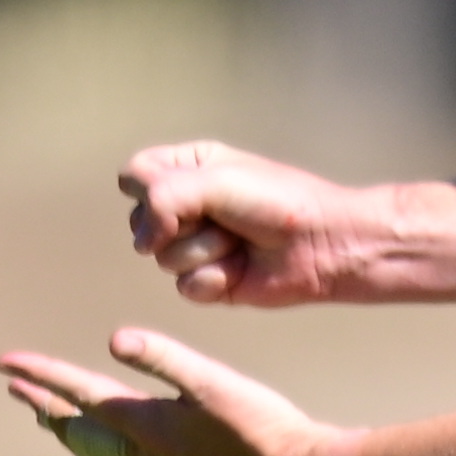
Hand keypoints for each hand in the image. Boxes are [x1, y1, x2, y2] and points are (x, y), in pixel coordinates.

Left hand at [0, 329, 336, 455]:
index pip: (80, 393)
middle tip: (19, 391)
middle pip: (83, 431)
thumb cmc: (262, 425)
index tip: (5, 365)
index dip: (42, 376)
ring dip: (76, 441)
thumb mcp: (212, 380)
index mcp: (146, 424)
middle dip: (48, 407)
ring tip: (54, 429)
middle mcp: (148, 455)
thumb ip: (163, 358)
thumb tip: (115, 341)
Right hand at [122, 139, 454, 307]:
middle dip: (183, 223)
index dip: (150, 190)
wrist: (322, 244)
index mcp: (187, 168)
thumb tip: (141, 243)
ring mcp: (193, 245)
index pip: (133, 176)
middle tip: (227, 216)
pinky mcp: (207, 280)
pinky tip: (243, 269)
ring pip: (163, 258)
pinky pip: (185, 287)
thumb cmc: (277, 202)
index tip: (192, 190)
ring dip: (206, 251)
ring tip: (240, 242)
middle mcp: (185, 206)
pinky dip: (216, 278)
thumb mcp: (216, 181)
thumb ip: (163, 196)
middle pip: (140, 221)